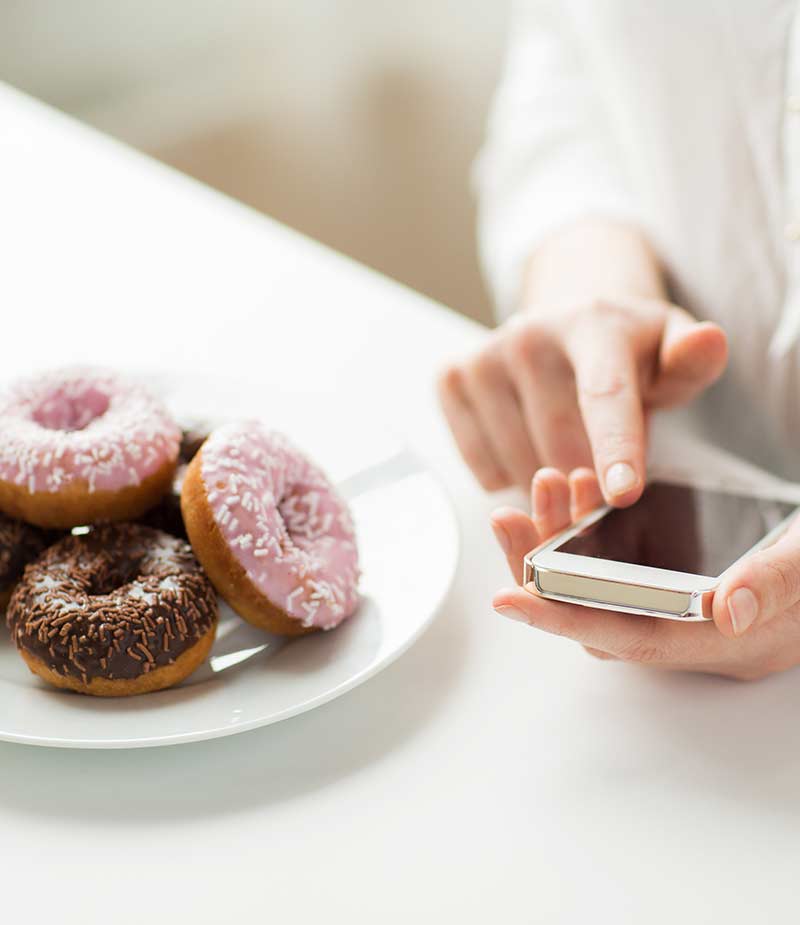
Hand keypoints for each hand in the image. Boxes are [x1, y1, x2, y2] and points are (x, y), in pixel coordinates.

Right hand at [439, 296, 726, 504]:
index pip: (604, 395)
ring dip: (546, 482)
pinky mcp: (452, 378)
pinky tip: (526, 446)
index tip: (621, 494)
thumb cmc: (625, 352)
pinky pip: (481, 464)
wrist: (565, 321)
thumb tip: (710, 341)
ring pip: (518, 462)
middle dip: (586, 479)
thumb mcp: (670, 352)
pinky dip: (507, 474)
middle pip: (560, 444)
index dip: (614, 448)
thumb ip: (692, 360)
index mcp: (593, 324)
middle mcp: (530, 334)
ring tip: (565, 454)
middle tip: (603, 478)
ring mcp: (484, 355)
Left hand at [491, 468, 799, 680]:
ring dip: (565, 541)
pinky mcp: (686, 580)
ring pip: (605, 588)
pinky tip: (581, 489)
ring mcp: (692, 609)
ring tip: (543, 487)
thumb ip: (777, 582)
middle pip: (600, 616)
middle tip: (507, 520)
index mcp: (730, 644)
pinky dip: (594, 530)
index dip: (567, 620)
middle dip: (544, 571)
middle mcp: (700, 636)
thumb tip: (727, 610)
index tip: (510, 598)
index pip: (632, 639)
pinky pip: (624, 565)